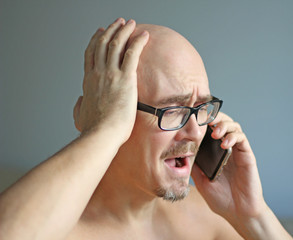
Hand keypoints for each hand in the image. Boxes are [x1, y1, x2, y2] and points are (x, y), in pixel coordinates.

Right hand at [73, 18, 148, 137]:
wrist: (102, 134)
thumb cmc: (94, 129)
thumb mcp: (80, 115)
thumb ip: (79, 106)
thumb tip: (80, 102)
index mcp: (89, 81)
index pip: (91, 54)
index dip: (96, 40)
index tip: (100, 32)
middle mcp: (98, 73)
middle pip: (103, 44)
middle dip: (111, 30)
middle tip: (118, 23)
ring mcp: (111, 74)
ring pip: (117, 44)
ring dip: (124, 31)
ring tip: (131, 24)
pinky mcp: (126, 78)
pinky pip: (132, 53)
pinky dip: (138, 42)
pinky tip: (144, 35)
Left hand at [191, 112, 266, 223]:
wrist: (238, 212)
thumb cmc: (220, 198)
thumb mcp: (200, 180)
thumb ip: (194, 166)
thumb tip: (180, 152)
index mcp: (214, 152)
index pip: (209, 129)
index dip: (202, 121)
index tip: (191, 117)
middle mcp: (226, 148)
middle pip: (222, 122)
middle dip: (214, 116)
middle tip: (205, 118)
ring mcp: (237, 150)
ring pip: (233, 126)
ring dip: (224, 125)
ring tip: (215, 133)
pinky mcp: (247, 155)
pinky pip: (242, 139)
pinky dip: (233, 137)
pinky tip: (224, 144)